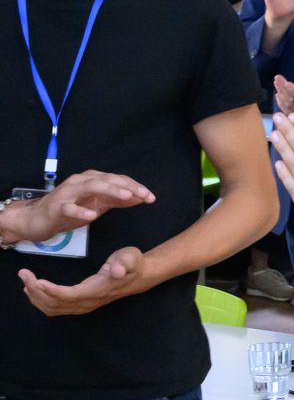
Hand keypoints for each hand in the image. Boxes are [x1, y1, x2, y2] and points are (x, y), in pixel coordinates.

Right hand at [4, 171, 153, 244]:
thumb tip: (142, 197)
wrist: (38, 219)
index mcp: (93, 180)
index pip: (118, 179)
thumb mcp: (98, 205)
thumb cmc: (70, 210)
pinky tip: (93, 215)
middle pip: (108, 179)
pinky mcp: (56, 206)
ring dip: (110, 190)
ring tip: (126, 196)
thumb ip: (118, 200)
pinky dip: (81, 209)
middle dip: (128, 186)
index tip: (151, 197)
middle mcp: (81, 182)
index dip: (135, 187)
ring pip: (91, 187)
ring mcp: (68, 192)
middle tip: (145, 195)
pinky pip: (69, 207)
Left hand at [19, 246, 153, 315]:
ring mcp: (84, 305)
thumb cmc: (133, 263)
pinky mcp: (80, 304)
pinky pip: (56, 308)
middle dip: (37, 291)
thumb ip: (124, 263)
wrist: (139, 275)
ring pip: (54, 309)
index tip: (37, 281)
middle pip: (57, 304)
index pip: (71, 295)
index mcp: (98, 290)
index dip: (53, 291)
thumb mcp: (130, 257)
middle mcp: (89, 302)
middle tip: (24, 274)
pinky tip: (34, 290)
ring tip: (25, 281)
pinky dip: (42, 301)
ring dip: (36, 297)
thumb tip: (118, 271)